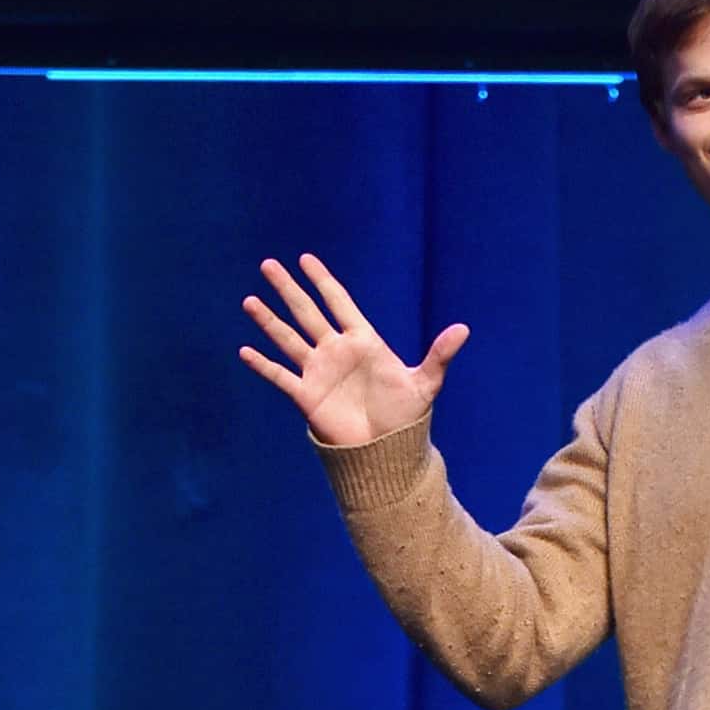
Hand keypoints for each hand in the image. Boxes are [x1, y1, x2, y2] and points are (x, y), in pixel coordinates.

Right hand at [238, 253, 468, 445]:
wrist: (387, 450)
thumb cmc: (407, 415)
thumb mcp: (426, 383)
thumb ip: (439, 355)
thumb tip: (464, 329)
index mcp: (363, 342)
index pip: (339, 303)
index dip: (323, 281)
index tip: (306, 259)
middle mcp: (337, 352)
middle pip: (307, 313)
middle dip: (288, 290)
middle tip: (268, 265)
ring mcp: (319, 372)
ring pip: (288, 339)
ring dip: (268, 321)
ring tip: (249, 300)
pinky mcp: (307, 396)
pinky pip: (280, 376)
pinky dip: (263, 365)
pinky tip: (245, 350)